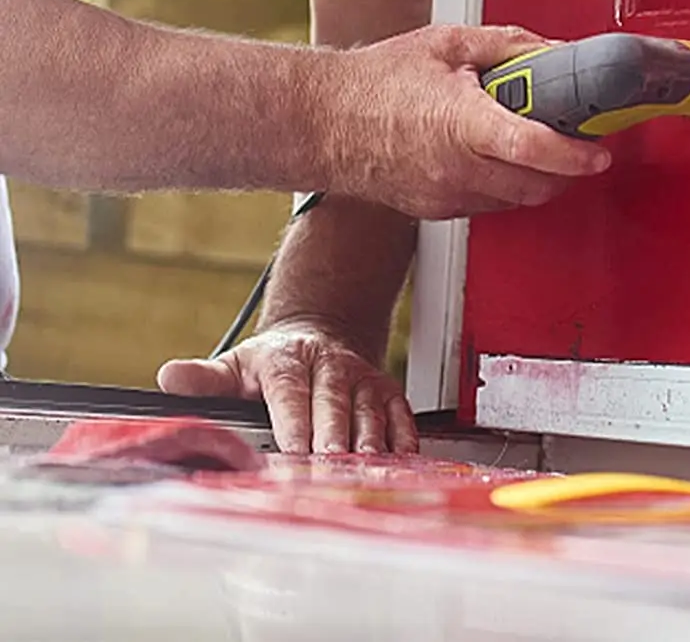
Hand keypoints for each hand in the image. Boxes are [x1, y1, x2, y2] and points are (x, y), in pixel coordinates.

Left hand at [157, 317, 416, 454]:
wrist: (319, 336)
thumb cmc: (272, 363)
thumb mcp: (235, 365)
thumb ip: (204, 379)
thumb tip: (170, 377)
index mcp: (287, 360)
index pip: (290, 391)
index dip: (294, 421)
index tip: (294, 450)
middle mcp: (330, 366)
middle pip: (333, 403)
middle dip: (333, 437)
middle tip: (329, 468)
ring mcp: (361, 378)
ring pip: (369, 410)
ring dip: (369, 442)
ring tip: (366, 472)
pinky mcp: (385, 390)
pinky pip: (398, 413)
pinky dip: (401, 438)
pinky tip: (399, 462)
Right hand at [313, 23, 610, 218]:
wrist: (319, 121)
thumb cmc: (376, 81)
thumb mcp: (449, 43)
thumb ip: (510, 45)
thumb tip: (555, 51)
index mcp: (462, 124)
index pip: (533, 149)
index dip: (574, 154)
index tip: (600, 150)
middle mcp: (456, 168)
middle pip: (537, 184)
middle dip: (567, 166)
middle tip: (576, 136)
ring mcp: (445, 195)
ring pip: (517, 199)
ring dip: (538, 177)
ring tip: (533, 139)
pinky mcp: (436, 211)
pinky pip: (488, 203)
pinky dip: (505, 184)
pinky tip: (495, 154)